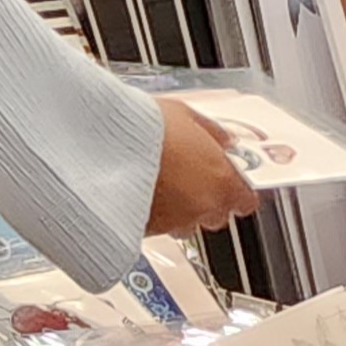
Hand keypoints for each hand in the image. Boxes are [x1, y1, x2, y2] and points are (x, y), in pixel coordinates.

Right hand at [146, 99, 260, 235]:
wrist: (99, 150)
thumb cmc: (142, 130)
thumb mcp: (185, 114)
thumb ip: (212, 132)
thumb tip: (224, 140)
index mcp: (220, 180)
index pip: (246, 200)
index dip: (238, 189)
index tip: (230, 178)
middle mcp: (200, 208)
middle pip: (217, 216)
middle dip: (209, 200)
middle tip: (192, 177)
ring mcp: (172, 223)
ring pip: (186, 224)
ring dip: (181, 209)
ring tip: (163, 184)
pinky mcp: (143, 231)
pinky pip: (158, 227)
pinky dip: (155, 213)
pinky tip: (143, 192)